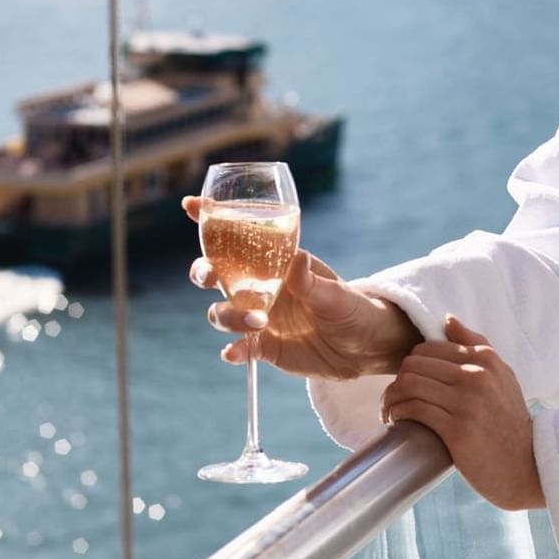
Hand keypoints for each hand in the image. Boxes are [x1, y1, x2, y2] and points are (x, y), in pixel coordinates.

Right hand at [185, 195, 421, 379]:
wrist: (367, 349)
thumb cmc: (354, 309)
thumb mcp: (337, 295)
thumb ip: (312, 281)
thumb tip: (298, 258)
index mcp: (278, 262)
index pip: (241, 236)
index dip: (212, 219)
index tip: (191, 205)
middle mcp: (262, 286)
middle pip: (217, 273)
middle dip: (203, 270)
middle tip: (209, 274)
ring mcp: (260, 316)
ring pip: (222, 311)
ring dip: (228, 315)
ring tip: (258, 322)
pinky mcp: (265, 347)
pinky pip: (240, 346)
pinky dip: (234, 350)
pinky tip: (234, 353)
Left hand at [379, 315, 543, 511]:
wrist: (526, 465)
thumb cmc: (509, 422)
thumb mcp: (502, 376)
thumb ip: (477, 345)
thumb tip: (448, 319)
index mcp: (485, 358)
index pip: (428, 348)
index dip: (411, 364)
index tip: (406, 382)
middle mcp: (475, 375)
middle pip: (414, 364)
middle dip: (397, 381)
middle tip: (394, 400)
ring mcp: (466, 402)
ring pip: (410, 384)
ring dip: (391, 398)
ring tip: (390, 412)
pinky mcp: (456, 429)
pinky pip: (415, 409)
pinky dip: (398, 413)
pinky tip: (397, 421)